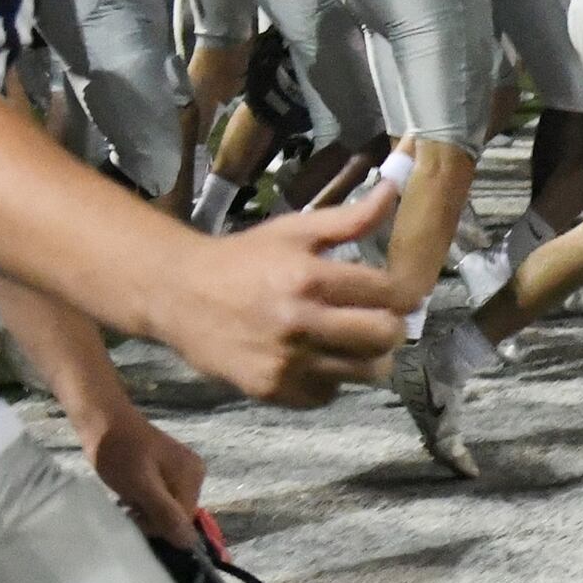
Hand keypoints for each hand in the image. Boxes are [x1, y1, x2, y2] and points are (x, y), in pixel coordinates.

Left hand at [81, 406, 207, 538]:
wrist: (100, 419)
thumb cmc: (118, 451)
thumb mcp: (141, 485)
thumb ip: (166, 514)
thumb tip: (190, 544)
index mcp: (193, 476)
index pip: (182, 522)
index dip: (157, 525)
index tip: (133, 513)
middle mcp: (193, 474)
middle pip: (175, 516)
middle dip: (150, 516)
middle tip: (127, 503)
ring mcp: (179, 471)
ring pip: (164, 509)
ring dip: (143, 510)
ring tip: (125, 497)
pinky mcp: (164, 470)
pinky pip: (158, 498)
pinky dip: (142, 500)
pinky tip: (128, 492)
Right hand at [145, 189, 406, 406]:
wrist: (179, 295)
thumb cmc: (243, 258)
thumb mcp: (294, 231)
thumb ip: (349, 219)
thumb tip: (394, 189)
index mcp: (309, 276)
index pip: (389, 292)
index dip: (404, 293)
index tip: (400, 294)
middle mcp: (300, 321)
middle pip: (384, 336)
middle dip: (391, 327)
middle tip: (380, 320)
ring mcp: (287, 361)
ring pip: (364, 371)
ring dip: (366, 356)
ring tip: (351, 341)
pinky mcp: (274, 389)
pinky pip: (328, 393)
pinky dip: (330, 379)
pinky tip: (316, 358)